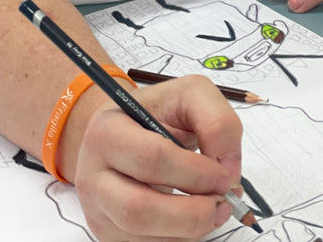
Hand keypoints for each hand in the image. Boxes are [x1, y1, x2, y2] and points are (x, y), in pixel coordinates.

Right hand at [67, 75, 242, 241]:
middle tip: (223, 202)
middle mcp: (93, 175)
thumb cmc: (159, 112)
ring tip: (214, 210)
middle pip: (139, 209)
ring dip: (188, 230)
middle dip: (192, 213)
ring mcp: (97, 209)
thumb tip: (229, 171)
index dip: (195, 173)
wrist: (127, 129)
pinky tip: (192, 218)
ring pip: (141, 237)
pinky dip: (178, 238)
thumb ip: (218, 122)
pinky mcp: (107, 234)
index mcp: (108, 132)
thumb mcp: (191, 94)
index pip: (152, 159)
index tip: (224, 175)